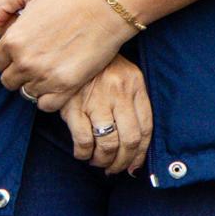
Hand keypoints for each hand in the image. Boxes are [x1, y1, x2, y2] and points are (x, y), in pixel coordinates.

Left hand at [0, 0, 137, 108]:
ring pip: (27, 93)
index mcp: (12, 40)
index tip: (21, 54)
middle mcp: (24, 61)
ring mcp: (44, 76)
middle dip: (18, 73)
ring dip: (35, 85)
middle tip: (35, 64)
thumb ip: (6, 4)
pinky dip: (48, 98)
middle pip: (8, 81)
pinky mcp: (65, 87)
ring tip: (48, 72)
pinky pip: (45, 105)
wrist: (103, 10)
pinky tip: (57, 85)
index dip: (7, 58)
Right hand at [60, 57, 153, 175]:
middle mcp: (118, 92)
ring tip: (99, 162)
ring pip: (108, 144)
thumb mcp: (123, 76)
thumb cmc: (99, 68)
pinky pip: (84, 140)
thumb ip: (132, 105)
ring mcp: (95, 99)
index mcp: (134, 84)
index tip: (133, 165)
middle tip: (115, 168)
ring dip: (104, 161)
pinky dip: (84, 154)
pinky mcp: (72, 105)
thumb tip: (135, 151)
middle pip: (129, 140)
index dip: (140, 153)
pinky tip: (83, 153)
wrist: (68, 46)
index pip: (145, 128)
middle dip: (122, 162)